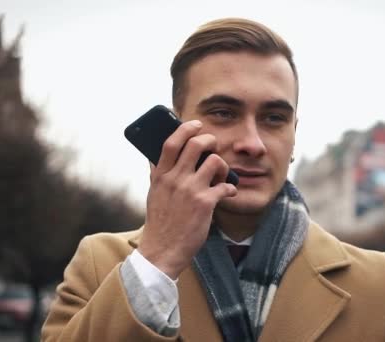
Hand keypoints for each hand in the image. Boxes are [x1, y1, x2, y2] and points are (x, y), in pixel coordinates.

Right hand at [138, 120, 236, 278]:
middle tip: (214, 147)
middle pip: (196, 144)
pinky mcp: (205, 204)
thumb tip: (156, 156)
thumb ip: (157, 175)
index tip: (196, 124)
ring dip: (223, 166)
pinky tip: (228, 194)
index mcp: (160, 176)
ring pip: (215, 161)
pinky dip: (230, 188)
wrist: (162, 252)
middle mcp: (174, 179)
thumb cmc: (160, 223)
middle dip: (210, 140)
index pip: (171, 142)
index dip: (186, 128)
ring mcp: (190, 190)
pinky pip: (225, 185)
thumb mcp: (153, 195)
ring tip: (221, 176)